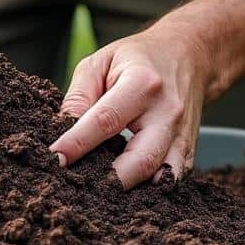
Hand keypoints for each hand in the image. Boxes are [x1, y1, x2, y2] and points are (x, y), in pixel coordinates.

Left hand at [50, 23, 215, 188]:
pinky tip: (126, 185)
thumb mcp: (100, 62)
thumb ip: (79, 97)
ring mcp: (182, 133)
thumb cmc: (139, 58)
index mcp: (142, 84)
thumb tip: (61, 133)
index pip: (105, 122)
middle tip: (79, 184)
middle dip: (108, 181)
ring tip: (101, 189)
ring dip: (129, 189)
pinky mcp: (189, 149)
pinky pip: (171, 179)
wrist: (189, 55)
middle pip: (140, 161)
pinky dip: (148, 188)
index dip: (77, 144)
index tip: (55, 159)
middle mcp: (167, 112)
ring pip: (158, 176)